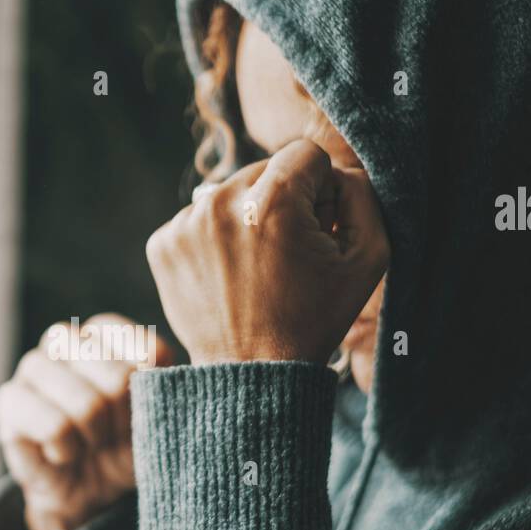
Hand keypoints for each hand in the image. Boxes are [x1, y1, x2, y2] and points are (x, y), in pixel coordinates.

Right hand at [0, 313, 172, 529]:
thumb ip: (160, 387)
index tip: (142, 412)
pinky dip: (67, 450)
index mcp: (106, 332)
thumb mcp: (155, 415)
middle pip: (118, 379)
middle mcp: (67, 339)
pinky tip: (61, 452)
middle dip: (122, 422)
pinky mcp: (9, 400)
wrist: (87, 491)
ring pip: (85, 404)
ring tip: (86, 443)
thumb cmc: (123, 444)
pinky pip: (54, 427)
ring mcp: (34, 366)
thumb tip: (155, 374)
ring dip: (94, 437)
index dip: (150, 395)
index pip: (148, 351)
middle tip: (110, 435)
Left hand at [146, 139, 388, 364]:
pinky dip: (214, 241)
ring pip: (229, 194)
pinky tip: (230, 276)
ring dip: (246, 219)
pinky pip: (198, 220)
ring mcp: (185, 224)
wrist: (253, 375)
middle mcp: (220, 204)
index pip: (305, 154)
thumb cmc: (314, 319)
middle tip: (289, 254)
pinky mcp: (162, 245)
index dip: (322, 189)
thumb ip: (362, 196)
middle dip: (283, 202)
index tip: (319, 227)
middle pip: (264, 171)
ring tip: (257, 269)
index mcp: (272, 202)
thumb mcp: (368, 258)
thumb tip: (338, 172)